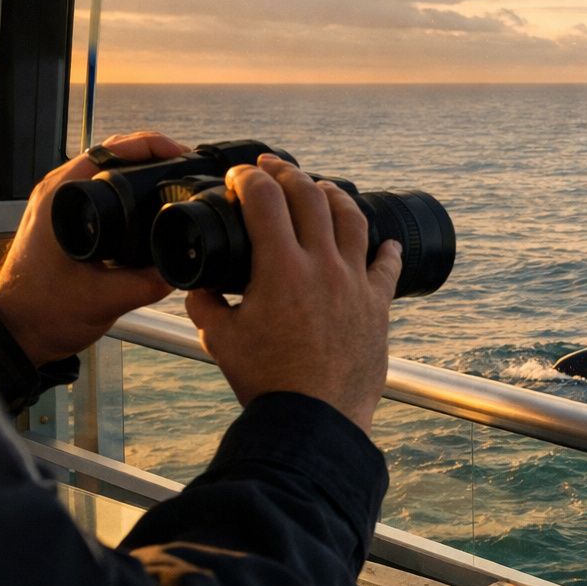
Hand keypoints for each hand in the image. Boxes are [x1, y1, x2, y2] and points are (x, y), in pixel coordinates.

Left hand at [0, 131, 187, 364]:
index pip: (112, 151)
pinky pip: (100, 192)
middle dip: (154, 156)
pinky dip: (128, 191)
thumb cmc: (42, 313)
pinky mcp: (64, 220)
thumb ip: (150, 283)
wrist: (18, 331)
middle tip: (187, 166)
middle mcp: (56, 193)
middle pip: (113, 155)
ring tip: (173, 181)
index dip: (154, 147)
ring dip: (140, 172)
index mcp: (61, 198)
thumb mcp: (106, 299)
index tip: (182, 156)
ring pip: (106, 172)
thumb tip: (185, 265)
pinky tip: (149, 206)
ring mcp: (58, 205)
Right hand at [184, 155, 401, 432]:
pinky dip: (387, 249)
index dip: (247, 177)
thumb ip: (204, 305)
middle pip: (310, 197)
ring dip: (335, 196)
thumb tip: (198, 288)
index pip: (264, 199)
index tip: (238, 176)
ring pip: (352, 220)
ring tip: (323, 188)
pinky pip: (387, 267)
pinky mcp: (378, 305)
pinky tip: (388, 242)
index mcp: (281, 267)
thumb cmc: (267, 381)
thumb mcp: (221, 340)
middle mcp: (323, 265)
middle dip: (287, 173)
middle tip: (273, 168)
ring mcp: (355, 283)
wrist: (316, 417)